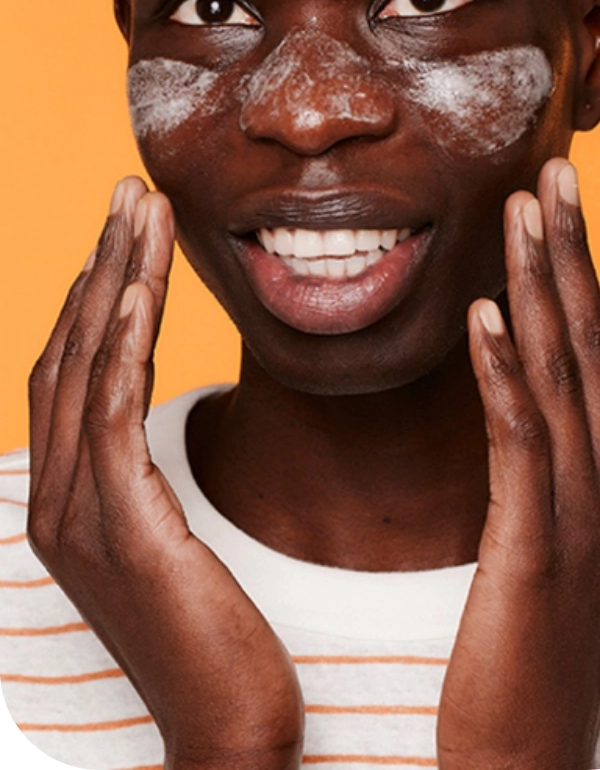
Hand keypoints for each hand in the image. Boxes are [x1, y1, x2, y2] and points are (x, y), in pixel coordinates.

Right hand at [26, 177, 302, 764]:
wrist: (235, 738)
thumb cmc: (235, 655)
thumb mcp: (193, 560)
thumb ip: (173, 502)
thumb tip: (184, 458)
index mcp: (80, 508)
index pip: (79, 376)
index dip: (100, 296)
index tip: (134, 229)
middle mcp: (60, 505)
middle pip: (68, 355)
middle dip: (97, 264)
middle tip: (130, 188)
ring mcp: (78, 516)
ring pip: (83, 366)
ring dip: (109, 277)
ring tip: (139, 206)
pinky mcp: (118, 527)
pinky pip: (110, 410)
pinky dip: (120, 340)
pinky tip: (140, 284)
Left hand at [437, 160, 599, 767]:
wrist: (528, 763)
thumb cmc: (529, 675)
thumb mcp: (558, 569)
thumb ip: (557, 498)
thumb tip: (543, 445)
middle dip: (581, 256)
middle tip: (561, 175)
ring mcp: (587, 519)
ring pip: (566, 378)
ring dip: (539, 286)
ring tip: (518, 213)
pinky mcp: (536, 548)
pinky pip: (520, 441)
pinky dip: (500, 372)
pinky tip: (477, 318)